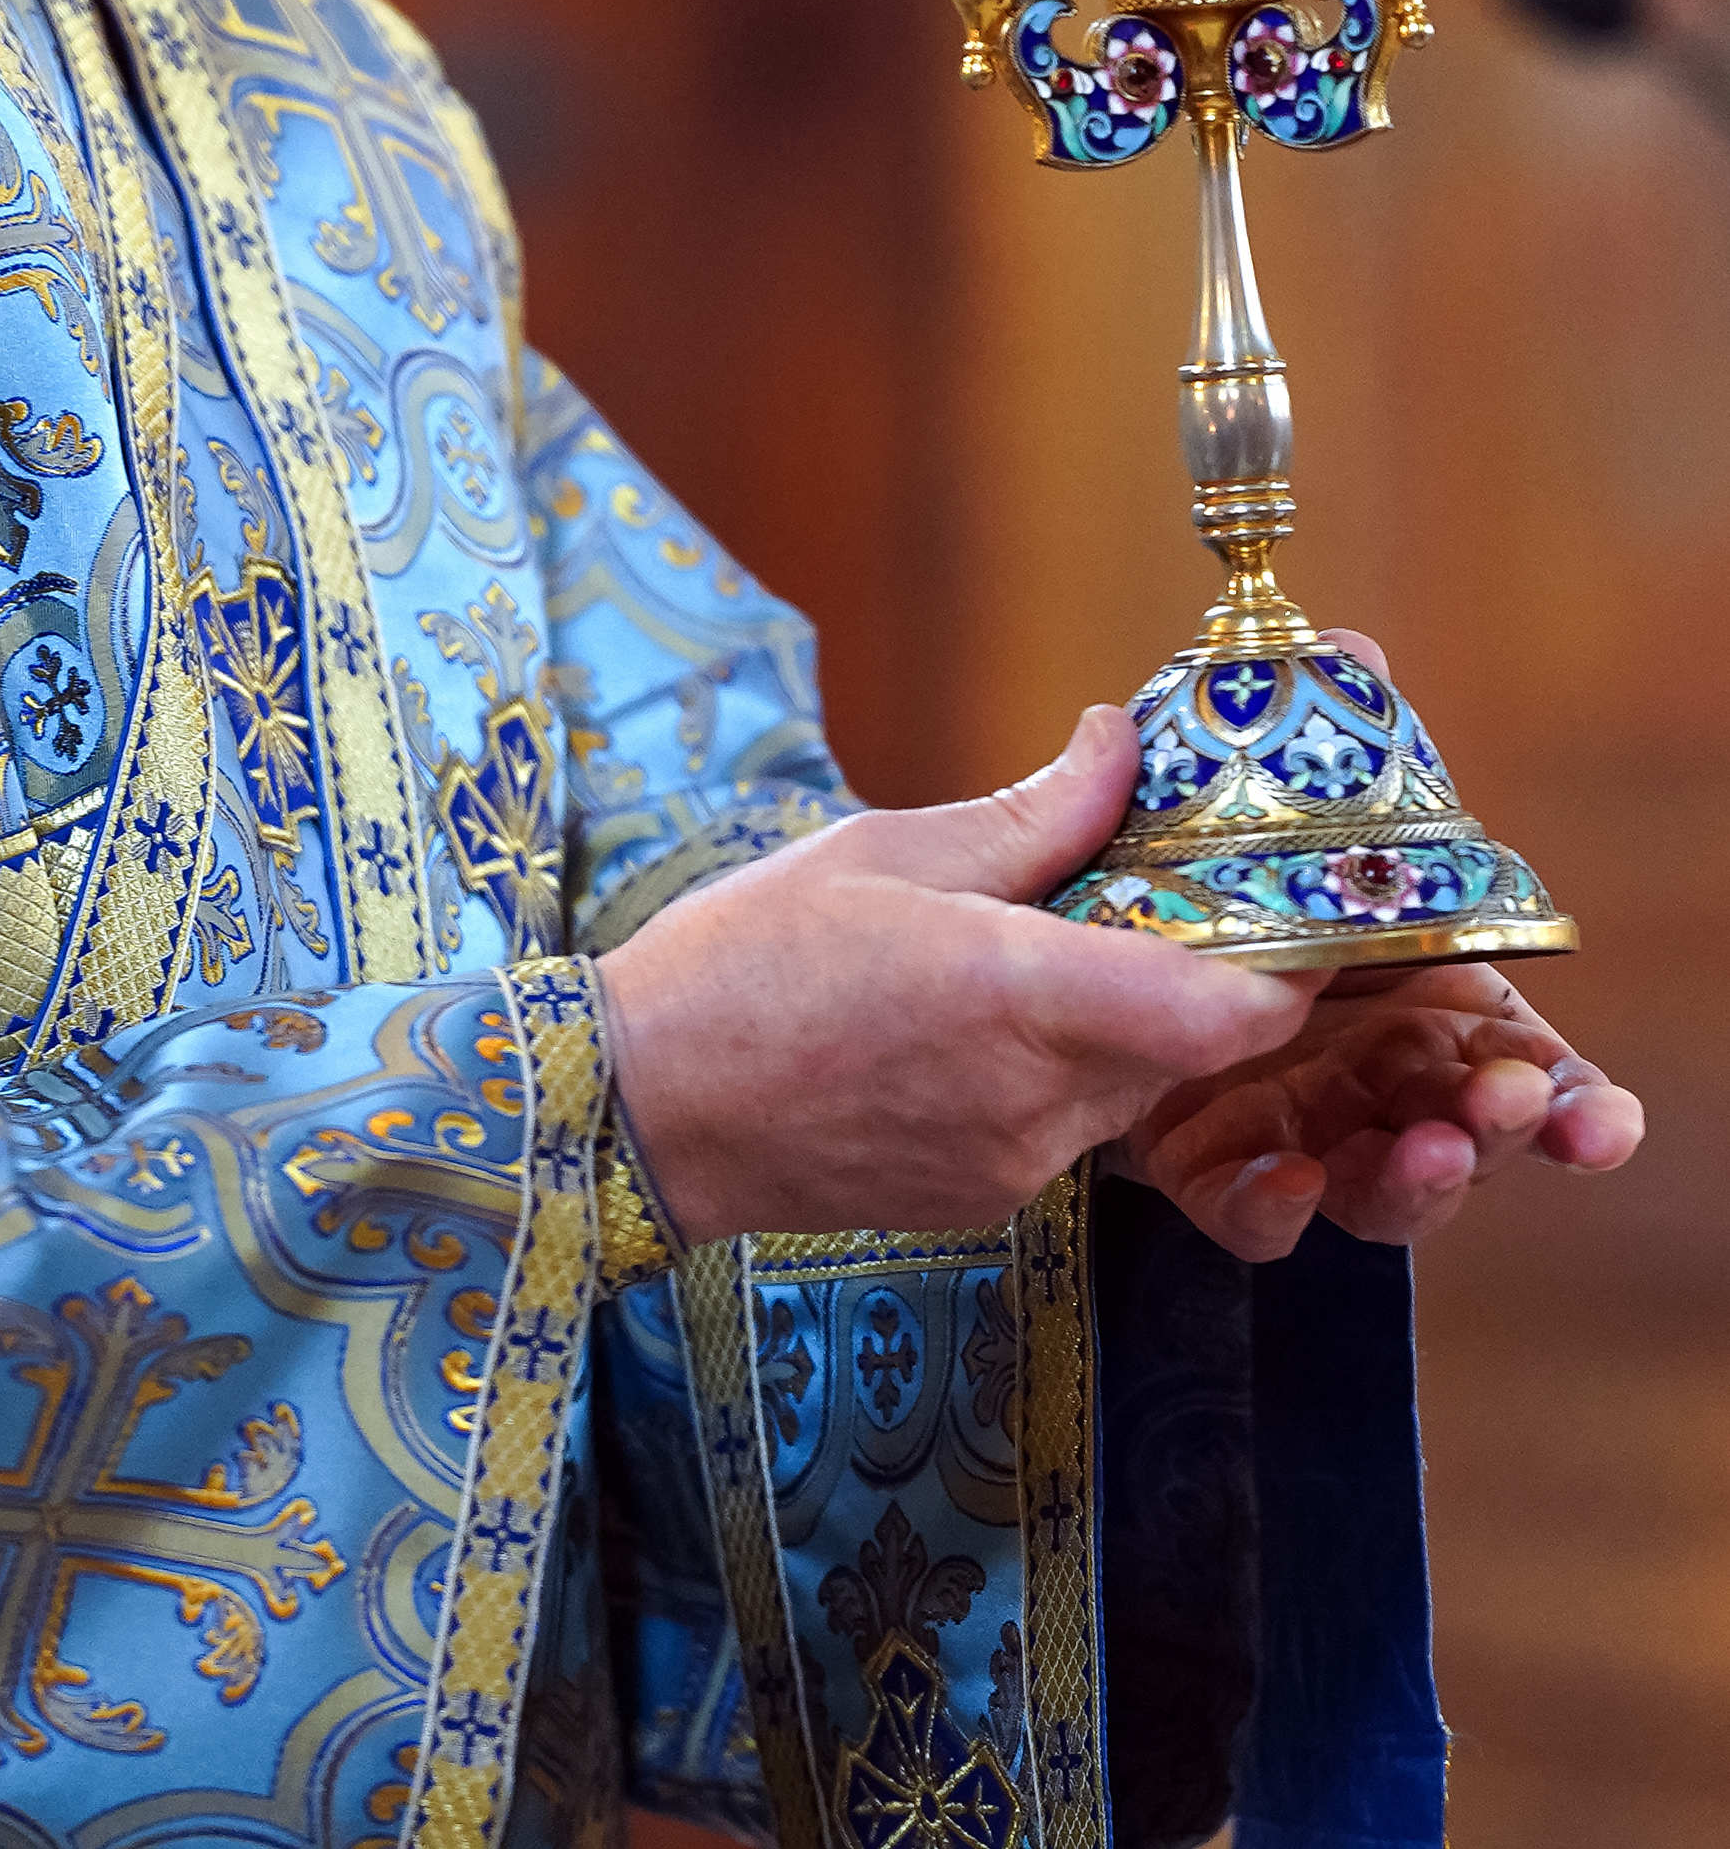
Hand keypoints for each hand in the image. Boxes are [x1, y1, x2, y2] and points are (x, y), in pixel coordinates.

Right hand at [598, 702, 1328, 1246]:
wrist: (642, 1109)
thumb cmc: (747, 963)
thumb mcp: (888, 852)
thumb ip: (1030, 815)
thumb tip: (1120, 746)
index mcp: (1022, 999)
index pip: (1229, 1012)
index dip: (1289, 963)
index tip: (1302, 902)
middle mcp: (1040, 1102)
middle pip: (1194, 1047)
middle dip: (1204, 971)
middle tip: (1185, 890)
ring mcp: (1015, 1165)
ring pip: (1132, 1087)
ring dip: (1127, 1018)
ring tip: (1061, 939)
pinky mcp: (984, 1198)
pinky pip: (1067, 1126)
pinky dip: (1061, 1067)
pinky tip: (986, 1015)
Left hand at [1102, 626, 1643, 1260]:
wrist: (971, 942)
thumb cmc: (1125, 851)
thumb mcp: (1188, 794)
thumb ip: (1284, 733)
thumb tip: (1353, 648)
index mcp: (1380, 977)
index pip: (1494, 1047)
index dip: (1561, 1090)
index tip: (1603, 1123)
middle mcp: (1342, 1057)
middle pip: (1453, 1118)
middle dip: (1498, 1126)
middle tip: (1509, 1106)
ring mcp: (1273, 1112)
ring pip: (1371, 1175)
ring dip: (1412, 1177)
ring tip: (1424, 1151)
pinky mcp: (1185, 1153)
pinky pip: (1241, 1202)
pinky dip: (1272, 1203)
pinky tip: (1285, 1178)